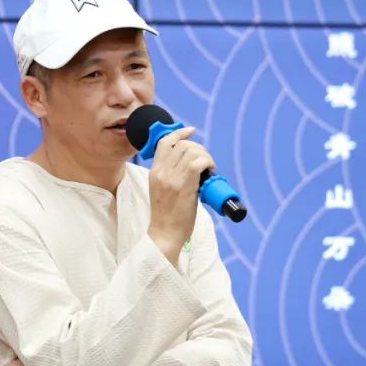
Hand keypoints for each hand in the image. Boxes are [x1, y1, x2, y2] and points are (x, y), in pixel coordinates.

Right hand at [147, 126, 213, 262]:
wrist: (164, 235)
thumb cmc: (167, 216)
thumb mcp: (161, 190)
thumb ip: (170, 176)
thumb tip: (191, 164)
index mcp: (154, 172)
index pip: (164, 142)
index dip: (179, 133)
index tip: (190, 131)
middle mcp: (161, 172)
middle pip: (181, 144)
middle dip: (198, 148)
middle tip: (205, 162)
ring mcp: (171, 179)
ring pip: (191, 151)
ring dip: (205, 156)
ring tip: (209, 169)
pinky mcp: (183, 187)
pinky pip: (198, 163)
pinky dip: (208, 163)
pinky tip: (210, 172)